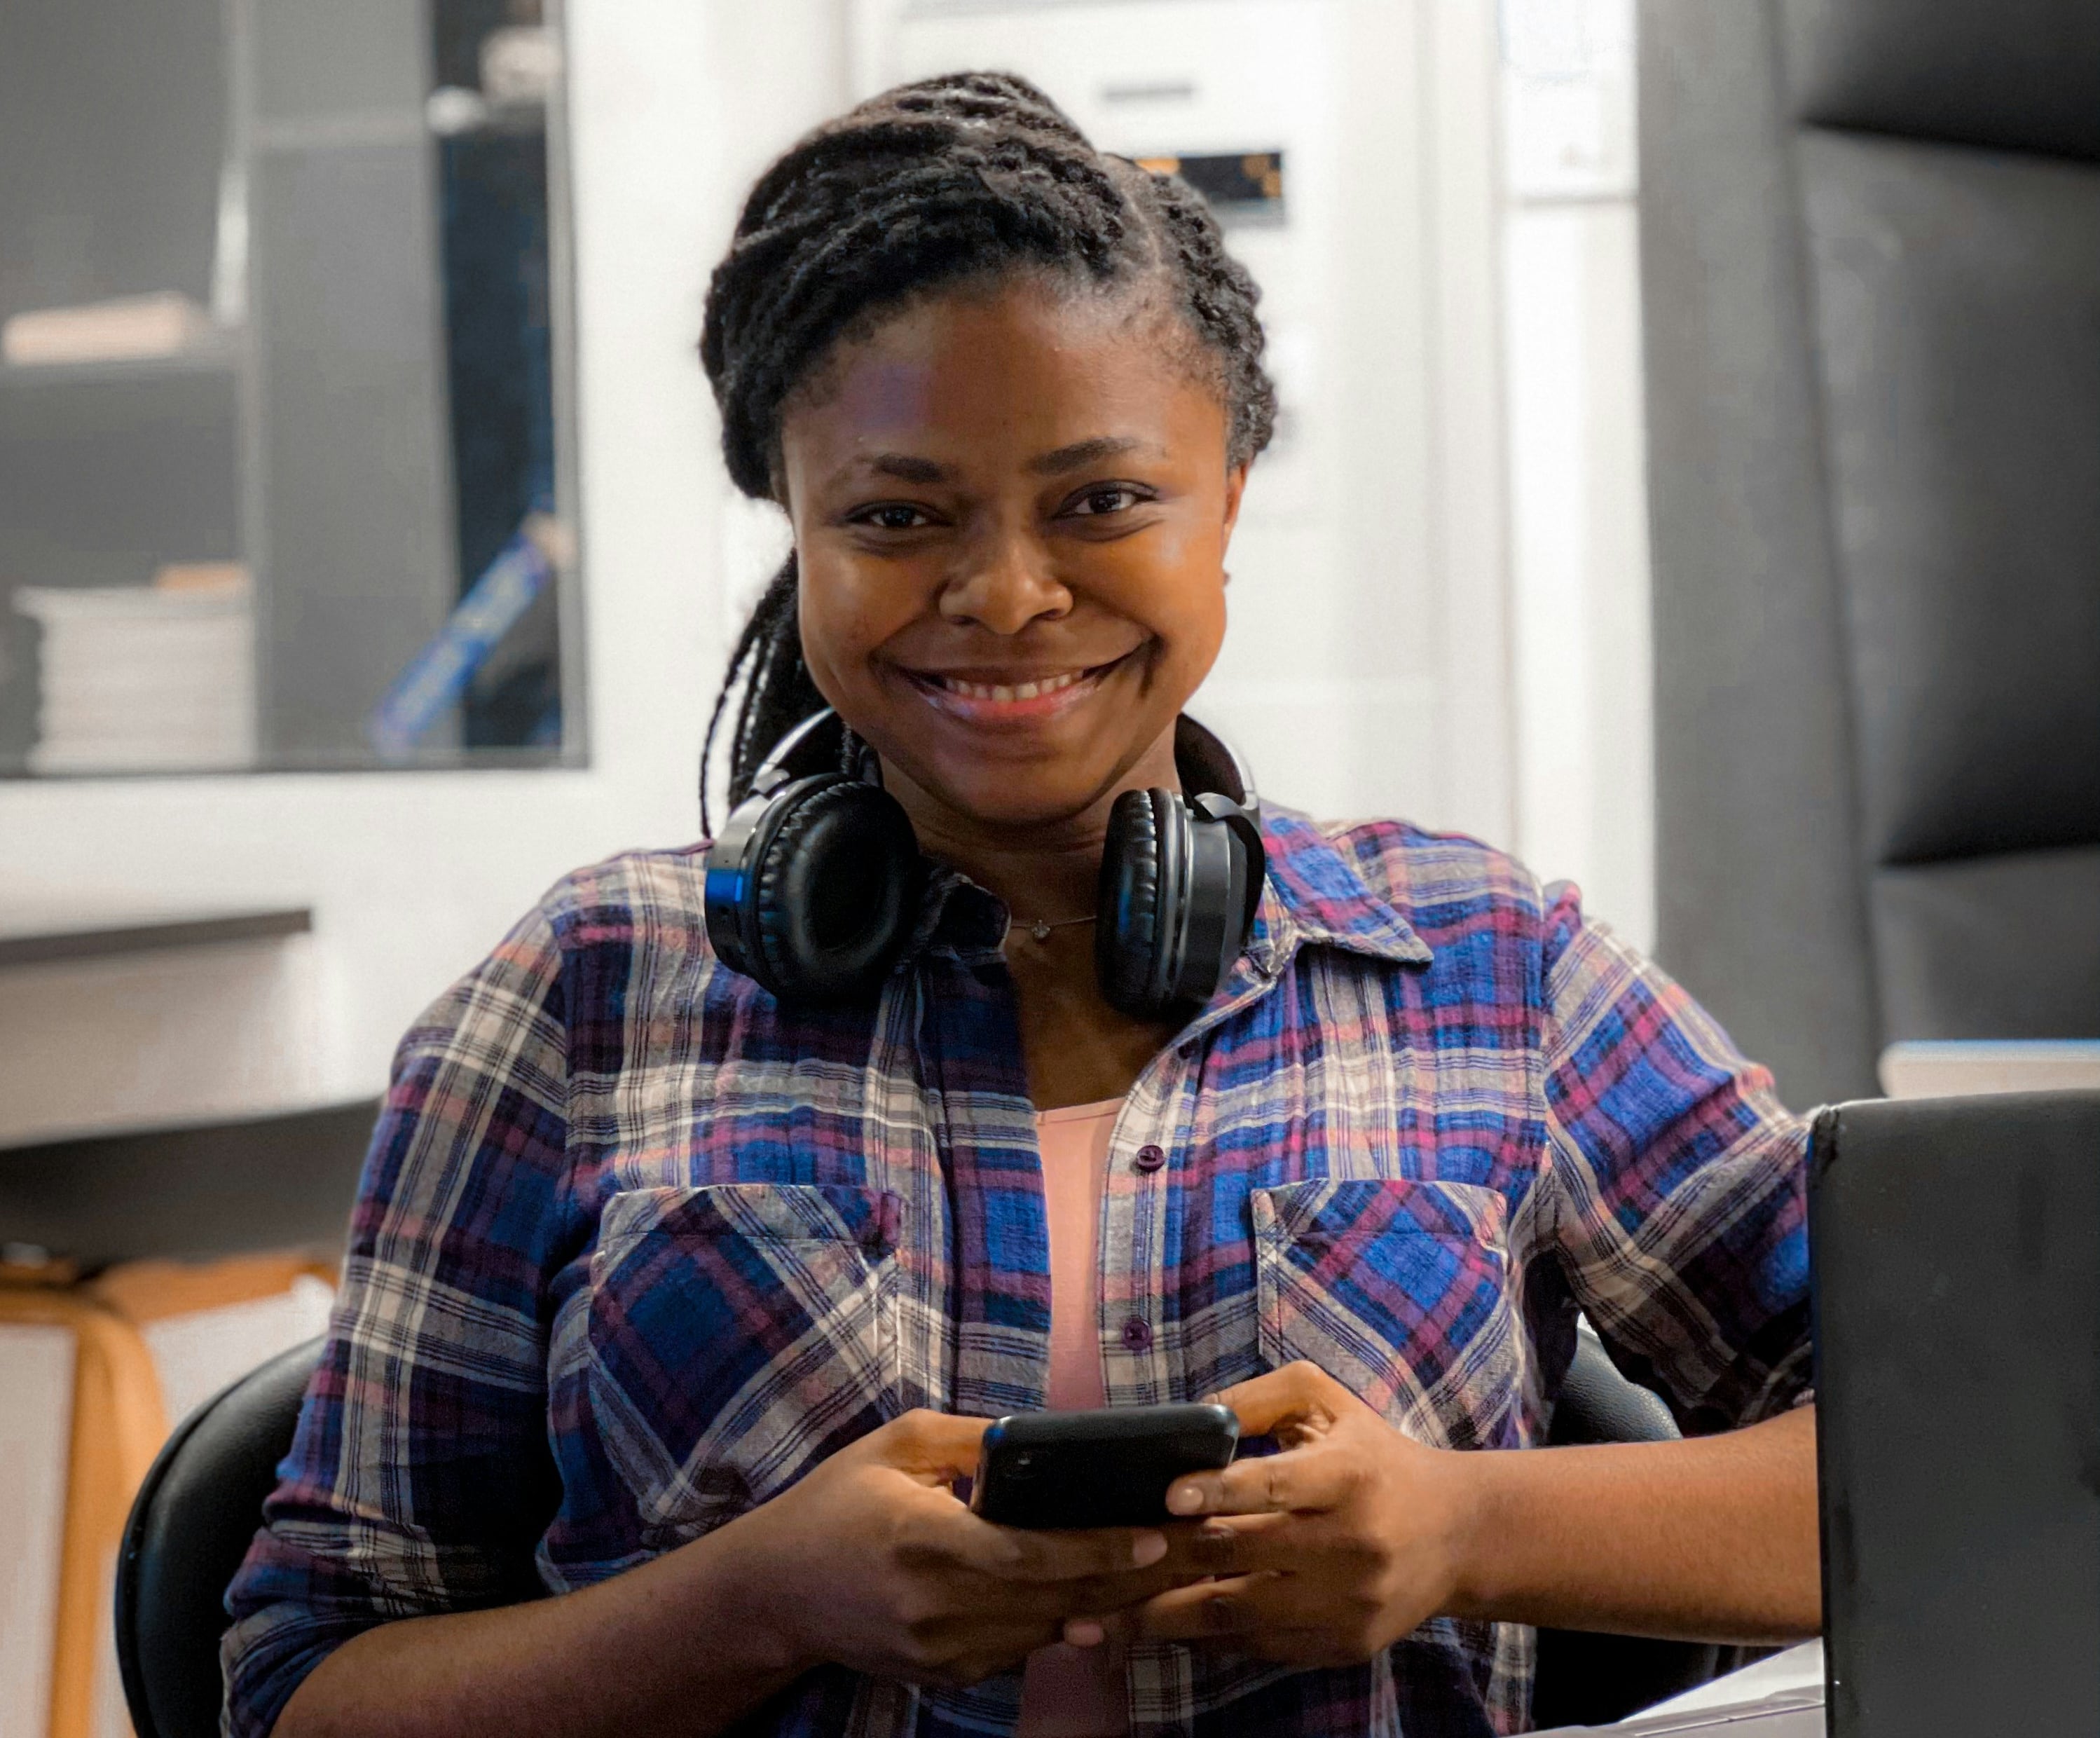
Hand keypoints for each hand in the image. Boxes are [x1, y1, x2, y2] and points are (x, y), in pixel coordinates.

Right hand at [721, 1409, 1172, 1687]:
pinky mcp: (943, 1674)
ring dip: (1108, 1602)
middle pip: (1053, 1598)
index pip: (1029, 1554)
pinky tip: (1105, 1597)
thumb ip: (974, 1440)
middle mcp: (934, 1606)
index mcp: (922, 1540)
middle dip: (1128, 1576)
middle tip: (1192, 1549)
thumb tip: (1046, 1437)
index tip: (1156, 1533)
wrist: (774, 1591)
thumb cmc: (837, 1501)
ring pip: (1044, 1629)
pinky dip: (1062, 1622)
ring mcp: (939, 1650)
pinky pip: (1019, 1648)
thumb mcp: (898, 1445)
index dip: (1099, 1548)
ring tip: (1169, 1571)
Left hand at [1077, 1362, 1473, 1667]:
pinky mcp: (1344, 1646)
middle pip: (1244, 1557)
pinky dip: (1212, 1641)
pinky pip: (1263, 1648)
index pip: (1274, 1486)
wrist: (1457, 1534)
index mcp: (1347, 1475)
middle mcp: (1351, 1544)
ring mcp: (1348, 1604)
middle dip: (1169, 1560)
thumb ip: (1258, 1398)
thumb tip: (1189, 1418)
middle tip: (1106, 1563)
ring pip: (1242, 1617)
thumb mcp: (1327, 1403)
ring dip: (1170, 1617)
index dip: (1217, 1491)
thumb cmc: (1375, 1457)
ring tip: (1112, 1618)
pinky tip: (1168, 1629)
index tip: (1167, 1497)